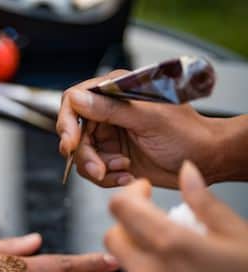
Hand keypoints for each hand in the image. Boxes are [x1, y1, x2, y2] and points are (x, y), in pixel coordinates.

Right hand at [56, 70, 221, 187]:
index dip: (67, 122)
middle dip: (85, 155)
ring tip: (123, 170)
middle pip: (75, 134)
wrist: (206, 160)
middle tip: (98, 170)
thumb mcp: (148, 119)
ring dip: (98, 168)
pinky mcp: (113, 156)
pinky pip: (95, 170)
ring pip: (83, 155)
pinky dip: (108, 177)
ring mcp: (109, 135)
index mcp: (115, 92)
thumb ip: (110, 109)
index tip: (72, 143)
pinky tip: (128, 175)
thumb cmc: (187, 133)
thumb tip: (77, 99)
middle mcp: (108, 112)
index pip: (74, 100)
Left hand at [104, 161, 247, 271]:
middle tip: (154, 226)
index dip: (129, 194)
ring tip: (183, 267)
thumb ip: (205, 202)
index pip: (122, 208)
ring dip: (146, 262)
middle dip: (128, 226)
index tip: (142, 193)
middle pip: (113, 239)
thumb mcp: (242, 237)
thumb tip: (186, 172)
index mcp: (173, 247)